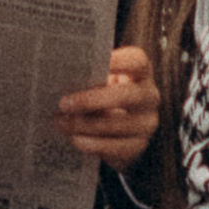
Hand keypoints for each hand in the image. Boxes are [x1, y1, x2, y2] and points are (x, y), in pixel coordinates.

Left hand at [56, 43, 158, 166]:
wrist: (115, 127)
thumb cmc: (101, 93)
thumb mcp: (99, 80)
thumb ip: (88, 77)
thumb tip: (61, 80)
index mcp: (140, 72)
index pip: (136, 62)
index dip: (118, 61)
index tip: (93, 62)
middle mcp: (148, 96)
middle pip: (126, 96)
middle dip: (92, 100)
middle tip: (64, 103)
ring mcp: (146, 122)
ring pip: (117, 125)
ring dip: (84, 125)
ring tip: (60, 122)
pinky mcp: (138, 145)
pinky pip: (116, 147)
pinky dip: (93, 144)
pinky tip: (75, 139)